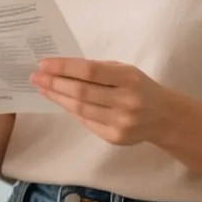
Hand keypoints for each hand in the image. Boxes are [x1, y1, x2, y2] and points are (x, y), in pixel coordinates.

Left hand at [30, 58, 178, 146]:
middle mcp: (126, 101)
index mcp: (128, 79)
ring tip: (43, 88)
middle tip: (35, 76)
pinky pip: (86, 122)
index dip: (64, 68)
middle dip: (54, 83)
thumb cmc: (140, 87)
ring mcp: (120, 122)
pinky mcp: (115, 137)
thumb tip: (61, 68)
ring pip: (80, 109)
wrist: (165, 117)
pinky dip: (71, 111)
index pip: (89, 72)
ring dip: (57, 98)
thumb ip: (98, 70)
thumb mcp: (125, 71)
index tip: (43, 63)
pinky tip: (60, 101)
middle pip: (81, 92)